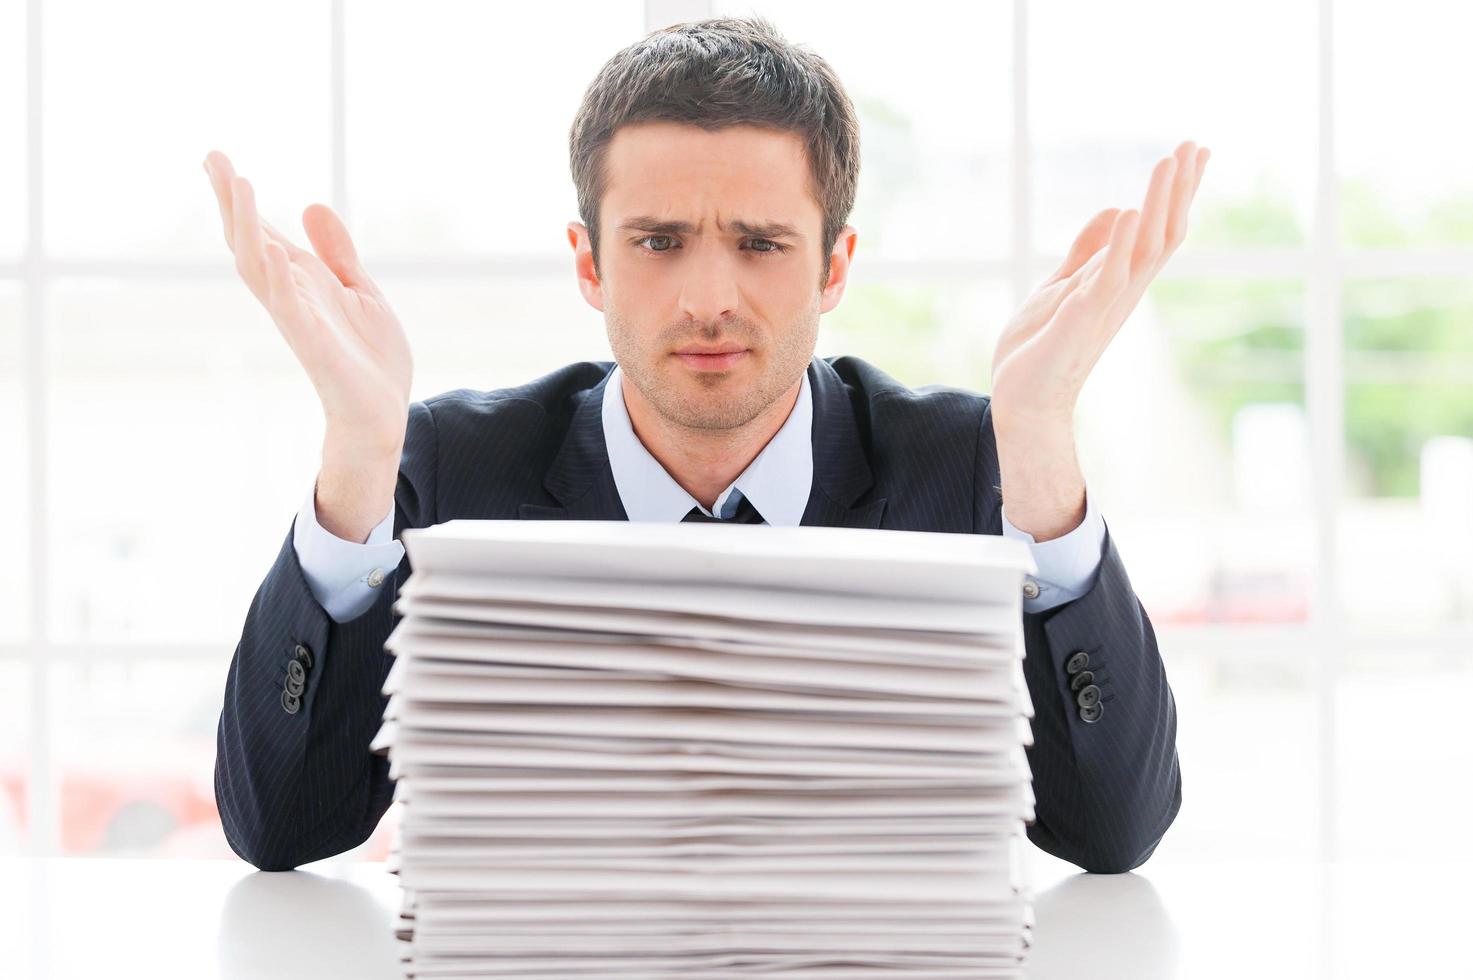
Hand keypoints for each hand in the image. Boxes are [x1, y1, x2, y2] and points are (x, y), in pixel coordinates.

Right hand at [203, 150, 412, 458]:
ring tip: (241, 185)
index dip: (240, 198)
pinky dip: (278, 278)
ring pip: (259, 268)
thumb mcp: (361, 290)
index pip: (262, 232)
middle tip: (214, 158)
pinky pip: (288, 308)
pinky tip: (272, 248)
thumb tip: (312, 205)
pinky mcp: (313, 344)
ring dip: (249, 227)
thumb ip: (337, 252)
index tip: (215, 159)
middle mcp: (291, 296)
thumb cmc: (369, 358)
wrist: (383, 412)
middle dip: (233, 201)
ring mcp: (298, 319)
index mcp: (303, 282)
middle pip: (249, 242)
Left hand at [990, 140, 1209, 429]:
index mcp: (1118, 281)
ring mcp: (1106, 304)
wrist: (1022, 399)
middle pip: (1163, 232)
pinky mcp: (1082, 317)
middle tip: (1193, 144)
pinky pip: (1109, 278)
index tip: (1194, 150)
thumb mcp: (1061, 284)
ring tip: (1170, 161)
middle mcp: (1123, 291)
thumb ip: (1088, 250)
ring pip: (1146, 248)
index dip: (1176, 191)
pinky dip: (1120, 245)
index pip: (1156, 228)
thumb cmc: (1040, 348)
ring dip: (1158, 203)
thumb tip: (1116, 207)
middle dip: (1178, 189)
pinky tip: (1130, 210)